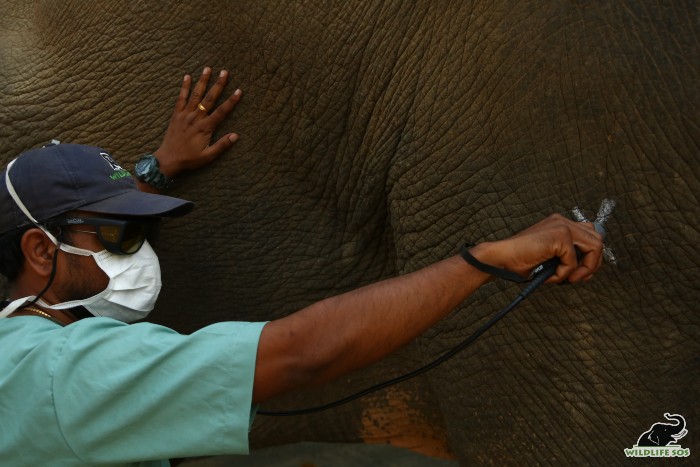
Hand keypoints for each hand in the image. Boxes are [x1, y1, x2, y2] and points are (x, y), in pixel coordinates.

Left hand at [154, 67, 241, 177]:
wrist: (168, 158)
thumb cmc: (189, 159)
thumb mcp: (208, 156)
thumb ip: (222, 145)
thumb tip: (236, 136)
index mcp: (205, 128)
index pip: (221, 112)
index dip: (231, 101)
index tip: (239, 91)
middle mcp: (196, 118)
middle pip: (209, 98)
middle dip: (218, 85)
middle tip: (225, 72)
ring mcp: (185, 114)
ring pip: (195, 95)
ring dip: (202, 81)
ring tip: (208, 69)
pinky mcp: (176, 114)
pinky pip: (180, 98)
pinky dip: (184, 87)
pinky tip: (187, 77)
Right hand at [470, 214, 603, 282]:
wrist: (502, 259)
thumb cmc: (521, 261)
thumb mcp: (551, 256)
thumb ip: (568, 256)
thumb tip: (589, 269)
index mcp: (560, 223)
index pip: (591, 234)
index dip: (592, 256)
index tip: (581, 273)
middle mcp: (563, 221)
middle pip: (598, 239)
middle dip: (593, 263)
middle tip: (577, 278)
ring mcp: (562, 226)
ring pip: (595, 247)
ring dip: (584, 269)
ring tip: (567, 279)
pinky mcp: (560, 236)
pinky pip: (574, 261)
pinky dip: (563, 274)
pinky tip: (550, 276)